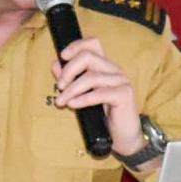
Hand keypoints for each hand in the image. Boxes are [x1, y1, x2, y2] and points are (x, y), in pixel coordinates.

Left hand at [52, 37, 144, 154]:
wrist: (123, 137)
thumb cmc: (104, 116)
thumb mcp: (83, 95)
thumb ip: (71, 79)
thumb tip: (56, 65)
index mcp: (106, 67)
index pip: (93, 44)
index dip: (76, 46)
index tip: (62, 56)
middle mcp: (115, 70)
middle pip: (88, 57)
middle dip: (69, 70)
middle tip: (59, 86)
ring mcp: (121, 81)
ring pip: (91, 77)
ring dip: (72, 89)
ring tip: (62, 101)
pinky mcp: (124, 95)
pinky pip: (99, 93)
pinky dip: (82, 99)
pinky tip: (72, 105)